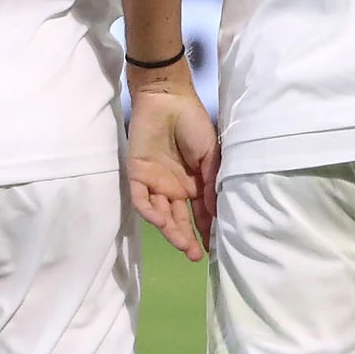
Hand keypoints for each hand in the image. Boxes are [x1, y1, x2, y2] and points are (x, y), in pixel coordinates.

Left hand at [124, 69, 218, 261]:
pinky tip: (163, 223)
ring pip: (160, 214)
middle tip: (197, 255)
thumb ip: (211, 183)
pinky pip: (142, 199)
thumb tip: (216, 212)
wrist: (168, 98)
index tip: (215, 247)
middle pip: (178, 219)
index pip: (199, 213)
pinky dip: (150, 212)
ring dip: (171, 231)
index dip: (206, 230)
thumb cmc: (192, 123)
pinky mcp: (137, 174)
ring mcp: (155, 182)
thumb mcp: (211, 154)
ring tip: (185, 246)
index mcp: (192, 184)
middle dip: (187, 238)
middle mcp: (173, 188)